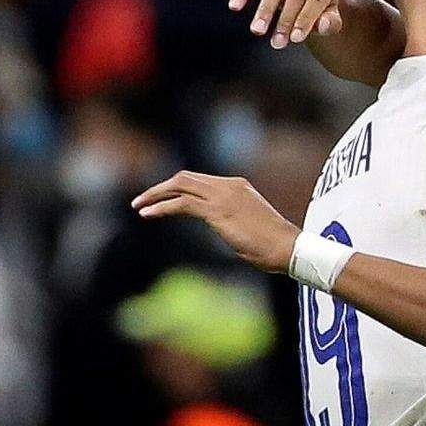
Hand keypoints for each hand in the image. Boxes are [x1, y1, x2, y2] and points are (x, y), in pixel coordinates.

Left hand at [132, 171, 300, 272]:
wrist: (288, 247)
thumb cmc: (274, 244)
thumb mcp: (250, 224)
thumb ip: (233, 219)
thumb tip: (224, 228)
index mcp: (238, 186)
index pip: (199, 181)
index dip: (177, 189)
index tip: (161, 200)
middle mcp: (229, 185)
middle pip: (185, 178)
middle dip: (161, 188)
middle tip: (142, 201)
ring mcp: (223, 196)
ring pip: (180, 186)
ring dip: (155, 195)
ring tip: (138, 206)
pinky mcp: (218, 211)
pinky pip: (182, 204)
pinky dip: (162, 207)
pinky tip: (148, 214)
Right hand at [230, 0, 342, 49]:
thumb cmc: (321, 12)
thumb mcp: (329, 20)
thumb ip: (330, 23)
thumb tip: (322, 25)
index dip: (305, 20)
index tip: (296, 39)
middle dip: (285, 21)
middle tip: (277, 43)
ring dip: (265, 11)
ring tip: (257, 31)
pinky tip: (234, 6)